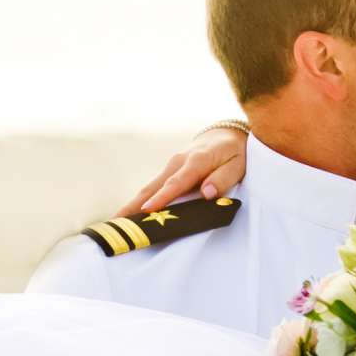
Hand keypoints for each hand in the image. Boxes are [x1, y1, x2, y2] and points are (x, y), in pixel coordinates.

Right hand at [122, 121, 248, 215]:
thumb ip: (223, 178)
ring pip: (149, 187)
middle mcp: (178, 162)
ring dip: (132, 204)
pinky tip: (130, 214)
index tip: (146, 211)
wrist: (225, 133)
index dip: (161, 198)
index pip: (177, 183)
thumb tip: (207, 193)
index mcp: (196, 161)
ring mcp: (171, 165)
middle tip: (118, 222)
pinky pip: (153, 187)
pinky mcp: (168, 170)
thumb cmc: (235, 152)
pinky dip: (140, 200)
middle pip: (154, 186)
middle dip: (134, 204)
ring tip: (117, 222)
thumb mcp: (238, 164)